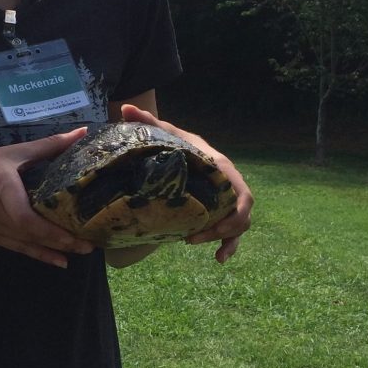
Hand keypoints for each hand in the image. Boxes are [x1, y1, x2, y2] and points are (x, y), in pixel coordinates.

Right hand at [0, 127, 94, 268]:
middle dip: (59, 242)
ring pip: (24, 244)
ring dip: (53, 250)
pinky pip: (17, 249)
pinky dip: (39, 255)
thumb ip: (47, 145)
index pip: (24, 215)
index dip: (49, 230)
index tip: (75, 233)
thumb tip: (81, 132)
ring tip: (79, 252)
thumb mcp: (12, 152)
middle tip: (88, 246)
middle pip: (28, 232)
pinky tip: (58, 260)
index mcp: (0, 186)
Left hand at [118, 103, 253, 264]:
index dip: (235, 210)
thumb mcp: (164, 133)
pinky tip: (219, 259)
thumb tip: (126, 107)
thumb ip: (148, 121)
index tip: (215, 222)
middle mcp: (229, 183)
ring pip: (238, 224)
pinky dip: (228, 246)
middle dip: (222, 229)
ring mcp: (228, 199)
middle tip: (192, 238)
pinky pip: (233, 232)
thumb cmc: (174, 142)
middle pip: (241, 213)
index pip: (241, 191)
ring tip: (191, 242)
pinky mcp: (222, 211)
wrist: (180, 150)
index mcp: (220, 167)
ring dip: (221, 238)